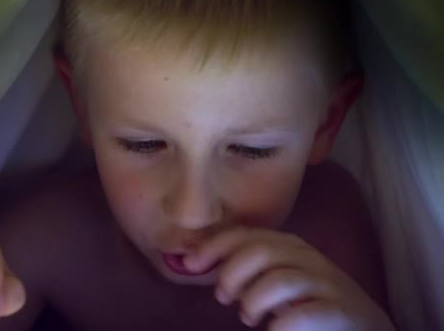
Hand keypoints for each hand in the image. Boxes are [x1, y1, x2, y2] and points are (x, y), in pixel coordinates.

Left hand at [184, 227, 393, 330]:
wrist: (365, 326)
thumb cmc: (309, 300)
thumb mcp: (276, 276)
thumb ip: (245, 266)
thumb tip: (195, 257)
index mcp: (290, 246)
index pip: (247, 235)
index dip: (215, 246)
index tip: (190, 264)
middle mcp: (308, 258)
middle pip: (261, 251)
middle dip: (232, 273)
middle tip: (224, 297)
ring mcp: (327, 284)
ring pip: (280, 281)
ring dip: (253, 301)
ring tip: (248, 317)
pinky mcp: (340, 312)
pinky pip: (303, 315)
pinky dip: (280, 325)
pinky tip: (273, 330)